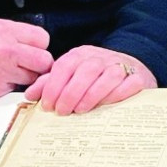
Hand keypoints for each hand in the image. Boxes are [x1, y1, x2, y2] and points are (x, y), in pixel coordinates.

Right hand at [0, 19, 53, 103]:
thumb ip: (8, 33)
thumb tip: (25, 39)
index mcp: (5, 31)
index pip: (42, 38)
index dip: (38, 46)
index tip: (32, 50)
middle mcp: (9, 49)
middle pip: (45, 60)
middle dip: (39, 64)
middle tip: (28, 65)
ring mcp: (5, 70)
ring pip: (34, 77)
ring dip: (28, 77)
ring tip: (11, 73)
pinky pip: (16, 88)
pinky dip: (12, 87)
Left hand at [25, 44, 155, 114]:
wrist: (131, 69)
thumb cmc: (95, 77)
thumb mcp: (71, 76)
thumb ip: (50, 84)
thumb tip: (29, 95)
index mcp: (81, 55)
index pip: (64, 66)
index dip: (53, 85)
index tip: (47, 104)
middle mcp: (100, 58)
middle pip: (85, 71)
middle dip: (71, 92)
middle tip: (62, 111)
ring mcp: (120, 66)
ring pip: (107, 76)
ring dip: (92, 94)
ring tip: (80, 110)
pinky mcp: (137, 77)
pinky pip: (129, 84)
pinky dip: (117, 94)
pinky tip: (107, 105)